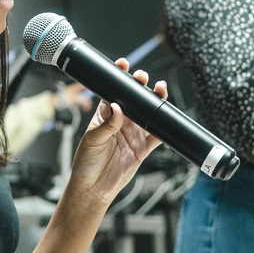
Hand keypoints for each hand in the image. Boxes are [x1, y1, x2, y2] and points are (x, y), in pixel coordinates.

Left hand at [67, 61, 166, 205]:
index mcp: (105, 114)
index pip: (113, 91)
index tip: (123, 64)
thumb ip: (106, 125)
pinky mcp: (143, 148)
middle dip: (140, 85)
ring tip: (160, 90)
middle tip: (142, 78)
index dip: (119, 77)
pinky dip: (164, 127)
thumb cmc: (86, 162)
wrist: (93, 188)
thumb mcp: (92, 140)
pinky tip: (167, 117)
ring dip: (155, 101)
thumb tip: (117, 108)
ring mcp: (133, 133)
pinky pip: (158, 135)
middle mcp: (121, 121)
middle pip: (134, 99)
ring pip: (148, 113)